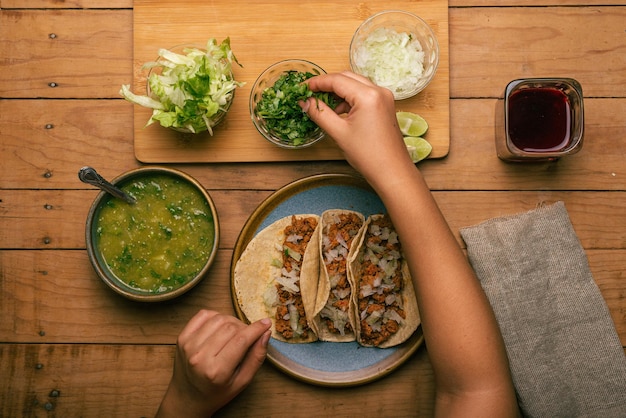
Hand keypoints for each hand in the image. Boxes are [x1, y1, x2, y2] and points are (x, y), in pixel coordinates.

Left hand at [156, 310, 270, 417]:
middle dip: (244, 327)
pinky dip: (216, 316)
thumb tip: (266, 333)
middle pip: (230, 327)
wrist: (187, 398)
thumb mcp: (242, 382)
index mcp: (216, 371)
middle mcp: (200, 356)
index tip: (267, 323)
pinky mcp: (182, 337)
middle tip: (248, 336)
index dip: (257, 328)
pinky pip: (203, 315)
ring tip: (234, 333)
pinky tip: (220, 327)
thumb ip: (256, 357)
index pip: (241, 340)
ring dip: (231, 321)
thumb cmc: (217, 392)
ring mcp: (188, 345)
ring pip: (218, 318)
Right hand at [302, 71, 414, 189]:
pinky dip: (349, 98)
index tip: (303, 88)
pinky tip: (338, 111)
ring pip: (355, 84)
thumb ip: (320, 113)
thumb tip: (305, 102)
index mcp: (368, 96)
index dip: (317, 82)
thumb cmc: (368, 155)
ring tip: (323, 105)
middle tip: (310, 94)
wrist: (392, 171)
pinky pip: (363, 94)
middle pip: (347, 77)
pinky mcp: (385, 105)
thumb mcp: (339, 132)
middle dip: (327, 84)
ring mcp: (384, 97)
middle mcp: (379, 91)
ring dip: (338, 91)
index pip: (337, 80)